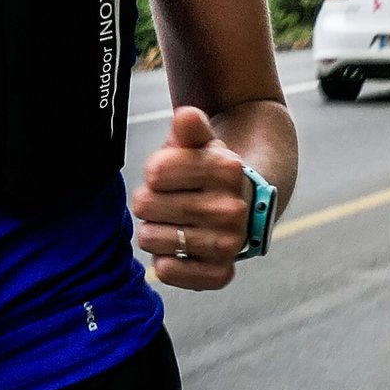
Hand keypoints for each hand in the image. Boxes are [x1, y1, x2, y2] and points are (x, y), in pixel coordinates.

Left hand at [132, 105, 251, 288]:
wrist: (244, 205)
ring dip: (154, 230)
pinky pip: (166, 270)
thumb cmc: (208, 170)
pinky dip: (165, 260)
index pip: (154, 172)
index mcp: (227, 169)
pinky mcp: (220, 273)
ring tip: (174, 223)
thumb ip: (190, 127)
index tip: (170, 175)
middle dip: (150, 201)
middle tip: (169, 201)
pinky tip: (180, 248)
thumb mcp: (201, 143)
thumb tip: (186, 116)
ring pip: (149, 238)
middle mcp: (231, 209)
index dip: (155, 172)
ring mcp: (227, 244)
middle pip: (145, 204)